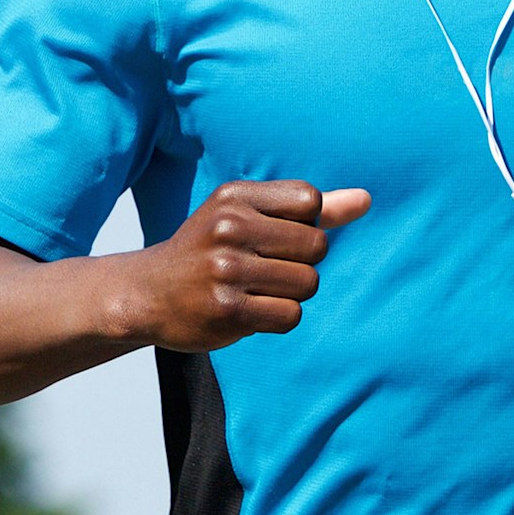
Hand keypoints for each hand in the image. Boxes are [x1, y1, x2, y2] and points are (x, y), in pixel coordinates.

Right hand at [130, 180, 370, 352]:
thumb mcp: (246, 215)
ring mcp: (226, 271)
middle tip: (266, 268)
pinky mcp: (227, 311)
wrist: (147, 294)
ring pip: (308, 283)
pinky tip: (250, 311)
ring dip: (291, 293)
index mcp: (234, 196)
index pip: (310, 201)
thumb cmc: (208, 250)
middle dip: (302, 263)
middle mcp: (228, 228)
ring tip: (256, 289)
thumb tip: (366, 200)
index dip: (305, 225)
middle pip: (316, 247)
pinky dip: (279, 317)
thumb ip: (308, 210)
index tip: (274, 236)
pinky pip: (291, 315)